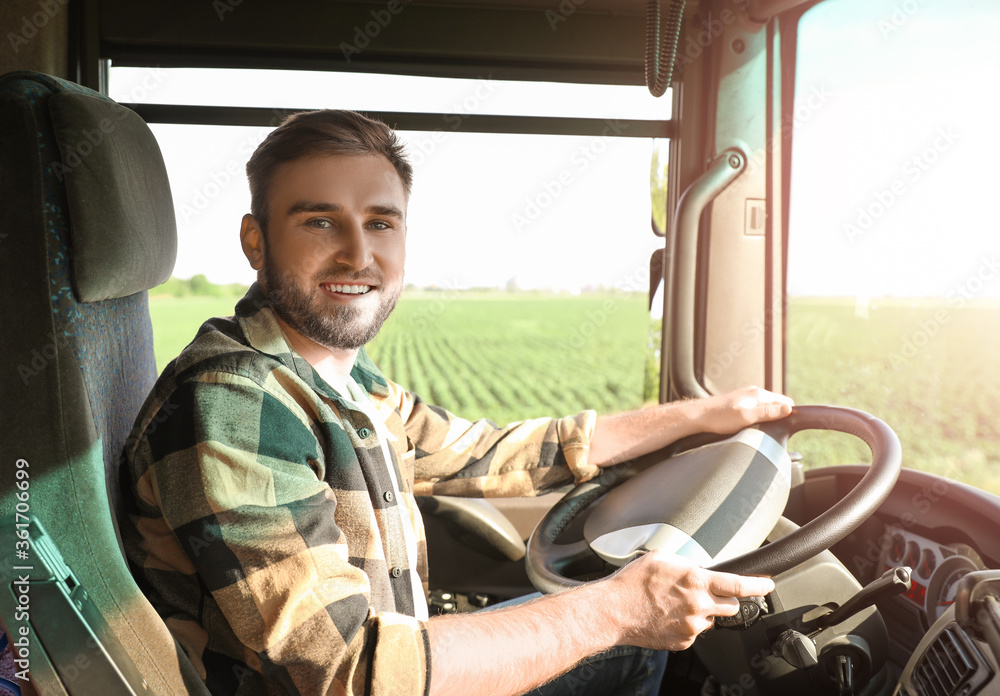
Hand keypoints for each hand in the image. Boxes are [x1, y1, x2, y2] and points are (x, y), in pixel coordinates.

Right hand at [607, 551, 774, 650]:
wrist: (614, 611)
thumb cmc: (632, 583)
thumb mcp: (661, 558)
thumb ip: (685, 562)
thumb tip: (695, 566)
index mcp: (696, 582)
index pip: (739, 585)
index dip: (758, 585)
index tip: (767, 584)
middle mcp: (698, 606)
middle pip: (730, 605)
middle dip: (724, 598)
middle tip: (706, 592)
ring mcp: (691, 627)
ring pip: (710, 619)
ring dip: (702, 611)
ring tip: (676, 604)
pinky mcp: (682, 642)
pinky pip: (694, 632)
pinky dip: (687, 624)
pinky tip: (669, 616)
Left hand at [699, 385, 793, 434]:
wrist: (698, 416)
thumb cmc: (720, 417)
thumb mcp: (747, 417)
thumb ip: (768, 412)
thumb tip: (788, 409)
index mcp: (758, 394)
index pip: (785, 402)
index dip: (790, 413)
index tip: (791, 426)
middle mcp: (754, 393)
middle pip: (776, 404)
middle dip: (780, 416)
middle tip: (778, 431)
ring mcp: (746, 397)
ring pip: (766, 407)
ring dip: (769, 417)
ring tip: (767, 430)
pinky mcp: (739, 403)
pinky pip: (756, 409)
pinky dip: (759, 417)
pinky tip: (754, 426)